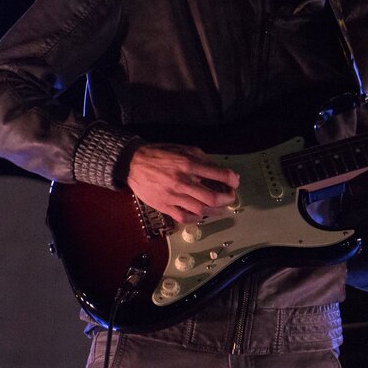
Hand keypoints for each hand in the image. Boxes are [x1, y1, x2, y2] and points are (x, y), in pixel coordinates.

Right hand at [125, 144, 239, 223]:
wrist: (132, 163)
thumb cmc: (159, 154)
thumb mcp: (183, 149)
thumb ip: (201, 158)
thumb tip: (219, 169)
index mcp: (188, 164)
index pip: (219, 174)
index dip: (232, 180)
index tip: (235, 181)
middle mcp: (182, 182)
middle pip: (213, 197)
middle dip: (227, 199)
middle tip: (230, 197)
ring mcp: (173, 196)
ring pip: (201, 210)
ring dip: (216, 211)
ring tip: (220, 208)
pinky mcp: (164, 206)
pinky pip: (184, 217)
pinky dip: (196, 218)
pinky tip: (201, 214)